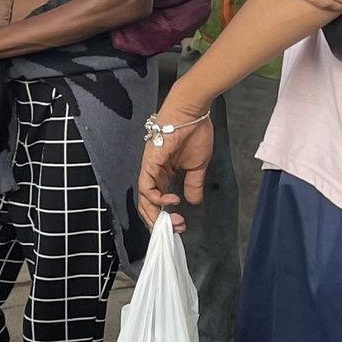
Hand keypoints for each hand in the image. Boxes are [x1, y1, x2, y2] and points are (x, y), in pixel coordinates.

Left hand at [138, 101, 213, 230]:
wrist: (191, 112)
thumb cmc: (194, 132)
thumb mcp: (197, 166)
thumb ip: (193, 184)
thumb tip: (193, 201)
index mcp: (164, 174)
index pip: (159, 201)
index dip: (166, 216)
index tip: (180, 225)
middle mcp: (154, 173)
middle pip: (148, 204)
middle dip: (160, 221)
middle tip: (176, 229)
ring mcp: (150, 168)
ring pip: (144, 198)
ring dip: (157, 214)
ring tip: (172, 221)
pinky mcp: (149, 162)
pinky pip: (146, 186)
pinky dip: (156, 197)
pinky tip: (171, 200)